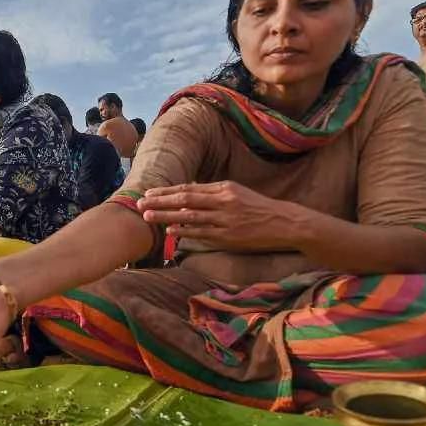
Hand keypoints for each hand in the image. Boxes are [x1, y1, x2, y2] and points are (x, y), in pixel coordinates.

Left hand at [138, 181, 298, 249]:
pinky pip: (201, 233)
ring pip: (189, 216)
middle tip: (140, 202)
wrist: (284, 223)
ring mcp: (225, 219)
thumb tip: (187, 190)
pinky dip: (184, 231)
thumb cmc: (257, 208)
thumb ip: (212, 193)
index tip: (149, 192)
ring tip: (148, 216)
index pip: (188, 188)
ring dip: (167, 216)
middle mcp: (223, 201)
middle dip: (160, 201)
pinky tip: (170, 232)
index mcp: (223, 188)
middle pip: (184, 199)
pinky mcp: (228, 236)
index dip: (166, 191)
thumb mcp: (236, 193)